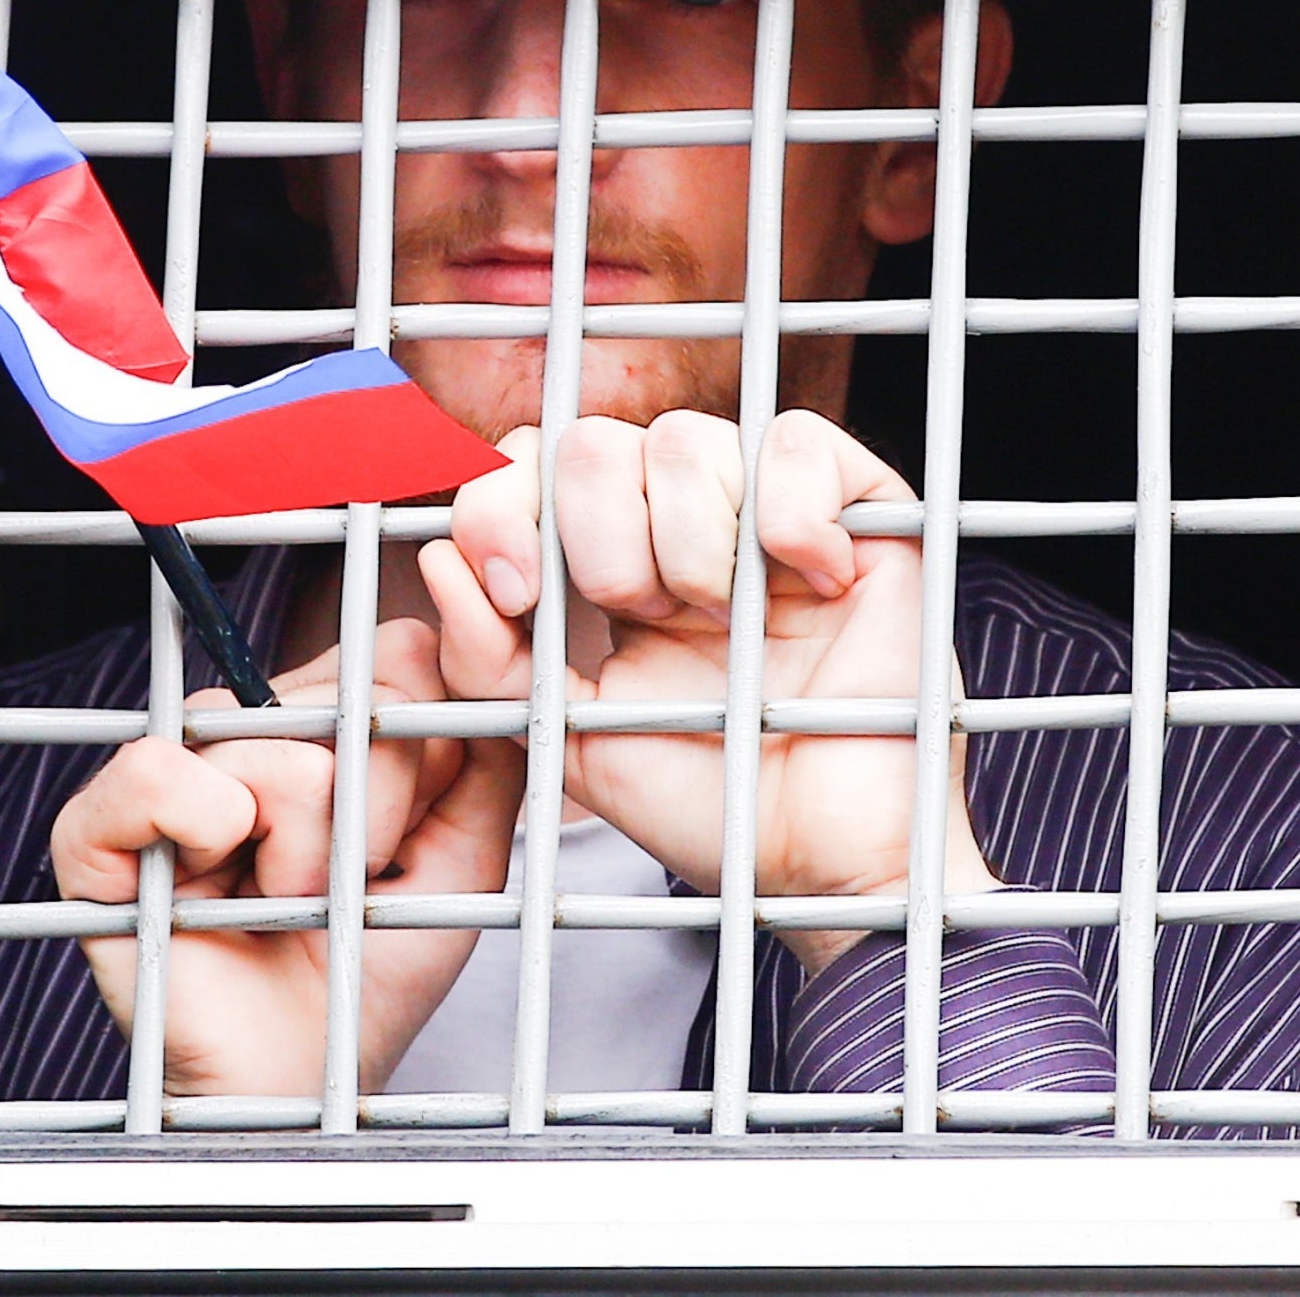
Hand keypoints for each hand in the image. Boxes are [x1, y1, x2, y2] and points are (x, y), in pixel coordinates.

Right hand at [49, 619, 524, 1096]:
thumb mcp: (464, 858)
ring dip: (304, 857)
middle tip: (337, 887)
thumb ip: (491, 762)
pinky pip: (156, 772)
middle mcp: (245, 728)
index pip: (397, 655)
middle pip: (348, 702)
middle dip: (375, 819)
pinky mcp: (97, 827)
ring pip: (273, 747)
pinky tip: (211, 892)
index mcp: (324, 723)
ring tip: (279, 902)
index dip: (424, 752)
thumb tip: (499, 673)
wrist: (305, 1079)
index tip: (407, 835)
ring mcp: (170, 769)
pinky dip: (202, 834)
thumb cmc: (372, 970)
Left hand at [420, 410, 998, 977]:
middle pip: (592, 441)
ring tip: (725, 622)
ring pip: (684, 438)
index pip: (529, 464)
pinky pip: (794, 442)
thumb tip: (435, 556)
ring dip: (687, 543)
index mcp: (611, 558)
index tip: (516, 597)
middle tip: (642, 620)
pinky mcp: (863, 507)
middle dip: (596, 540)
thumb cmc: (707, 802)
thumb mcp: (567, 735)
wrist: (821, 861)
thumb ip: (487, 659)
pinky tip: (813, 587)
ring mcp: (769, 504)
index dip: (500, 506)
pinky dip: (788, 515)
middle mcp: (686, 515)